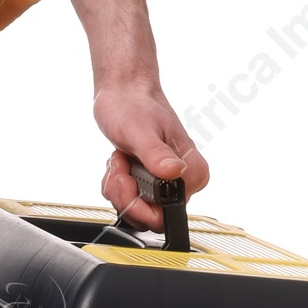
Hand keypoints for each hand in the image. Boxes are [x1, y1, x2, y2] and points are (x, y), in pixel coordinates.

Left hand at [93, 80, 209, 230]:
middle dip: (126, 194)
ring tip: (121, 159)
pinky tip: (120, 162)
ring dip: (118, 186)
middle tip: (121, 165)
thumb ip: (157, 155)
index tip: (130, 178)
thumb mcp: (140, 131)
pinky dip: (116, 183)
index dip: (142, 204)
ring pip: (137, 209)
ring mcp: (166, 181)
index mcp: (191, 171)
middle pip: (150, 215)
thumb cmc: (134, 105)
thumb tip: (174, 172)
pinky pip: (129, 199)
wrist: (124, 92)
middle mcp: (182, 179)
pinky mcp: (151, 181)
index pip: (170, 214)